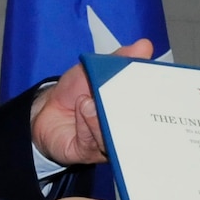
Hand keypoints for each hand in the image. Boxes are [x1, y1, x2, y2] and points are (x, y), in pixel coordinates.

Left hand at [31, 38, 153, 165]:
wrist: (46, 110)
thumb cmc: (76, 90)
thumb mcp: (97, 68)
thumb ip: (121, 59)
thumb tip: (144, 46)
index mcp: (130, 111)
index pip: (148, 110)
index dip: (152, 101)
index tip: (150, 89)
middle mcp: (121, 132)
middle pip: (133, 129)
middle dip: (128, 112)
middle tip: (121, 97)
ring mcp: (106, 144)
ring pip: (111, 137)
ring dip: (100, 117)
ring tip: (90, 101)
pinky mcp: (87, 152)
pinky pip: (91, 142)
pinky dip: (86, 122)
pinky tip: (82, 107)